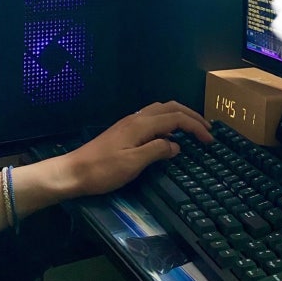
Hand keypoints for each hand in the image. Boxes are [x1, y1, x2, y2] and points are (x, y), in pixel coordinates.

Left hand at [56, 101, 212, 197]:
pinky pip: (153, 117)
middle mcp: (137, 118)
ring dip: (179, 116)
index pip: (176, 118)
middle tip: (207, 129)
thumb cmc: (102, 170)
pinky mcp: (124, 130)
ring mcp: (130, 122)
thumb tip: (176, 145)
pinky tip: (168, 134)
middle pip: (171, 108)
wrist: (72, 172)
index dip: (195, 126)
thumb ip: (157, 151)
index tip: (209, 139)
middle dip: (191, 116)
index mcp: (142, 124)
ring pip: (161, 110)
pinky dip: (167, 121)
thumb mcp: (133, 164)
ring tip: (192, 128)